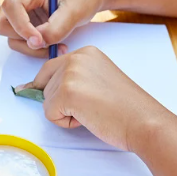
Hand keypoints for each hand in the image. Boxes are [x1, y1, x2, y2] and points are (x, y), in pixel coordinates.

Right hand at [0, 0, 111, 55]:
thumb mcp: (75, 11)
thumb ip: (56, 27)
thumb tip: (36, 42)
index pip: (11, 7)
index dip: (21, 26)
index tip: (39, 40)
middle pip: (2, 24)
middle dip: (22, 38)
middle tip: (46, 44)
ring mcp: (20, 12)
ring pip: (10, 36)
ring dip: (30, 47)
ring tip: (56, 46)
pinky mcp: (25, 24)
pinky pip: (21, 41)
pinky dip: (35, 48)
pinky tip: (54, 45)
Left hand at [13, 46, 173, 151]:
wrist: (144, 122)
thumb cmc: (126, 108)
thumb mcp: (98, 80)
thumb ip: (74, 78)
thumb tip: (32, 87)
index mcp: (85, 53)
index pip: (50, 68)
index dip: (48, 86)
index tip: (50, 95)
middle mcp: (76, 58)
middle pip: (45, 84)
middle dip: (60, 101)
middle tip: (89, 107)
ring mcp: (70, 74)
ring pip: (46, 100)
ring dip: (64, 113)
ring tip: (92, 112)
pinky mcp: (67, 93)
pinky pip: (49, 113)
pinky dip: (65, 123)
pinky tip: (88, 118)